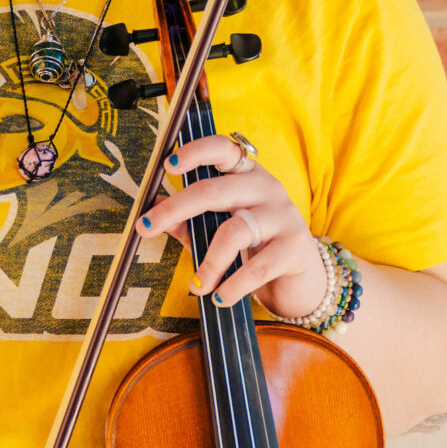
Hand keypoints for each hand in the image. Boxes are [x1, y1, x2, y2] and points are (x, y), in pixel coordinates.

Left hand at [136, 134, 329, 320]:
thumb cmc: (255, 247)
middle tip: (146, 228)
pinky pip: (258, 267)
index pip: (222, 149)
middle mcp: (266, 187)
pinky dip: (234, 285)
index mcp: (246, 174)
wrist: (300, 279)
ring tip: (197, 286)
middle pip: (215, 190)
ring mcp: (283, 215)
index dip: (194, 153)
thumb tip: (153, 210)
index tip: (167, 165)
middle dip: (176, 209)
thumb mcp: (220, 229)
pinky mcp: (295, 247)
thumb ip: (189, 220)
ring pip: (235, 231)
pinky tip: (220, 298)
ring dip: (209, 262)